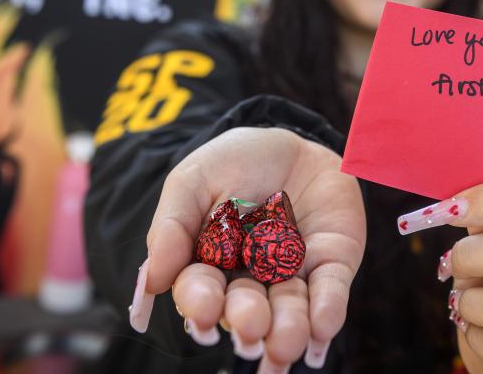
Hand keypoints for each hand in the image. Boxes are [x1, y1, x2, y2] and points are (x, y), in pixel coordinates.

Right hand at [134, 127, 365, 371]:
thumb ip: (171, 226)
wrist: (292, 140)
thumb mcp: (194, 180)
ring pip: (290, 311)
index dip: (201, 305)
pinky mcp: (331, 264)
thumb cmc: (234, 163)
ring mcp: (292, 274)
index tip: (204, 312)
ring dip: (288, 329)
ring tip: (285, 342)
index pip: (201, 293)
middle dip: (247, 320)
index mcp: (210, 265)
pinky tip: (321, 328)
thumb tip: (151, 283)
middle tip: (250, 325)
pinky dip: (327, 311)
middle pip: (247, 310)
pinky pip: (331, 291)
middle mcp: (251, 279)